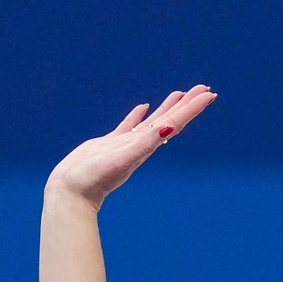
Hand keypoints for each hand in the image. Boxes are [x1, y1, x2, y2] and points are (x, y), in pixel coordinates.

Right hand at [45, 86, 216, 208]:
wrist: (73, 193)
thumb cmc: (96, 177)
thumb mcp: (123, 158)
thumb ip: (145, 142)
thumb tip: (169, 128)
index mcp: (148, 146)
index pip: (176, 122)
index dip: (193, 108)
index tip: (209, 94)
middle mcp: (142, 145)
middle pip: (171, 120)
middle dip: (188, 104)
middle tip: (205, 89)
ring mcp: (127, 144)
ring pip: (152, 121)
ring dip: (168, 107)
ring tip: (180, 93)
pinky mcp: (111, 144)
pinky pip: (129, 125)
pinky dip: (138, 115)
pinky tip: (143, 106)